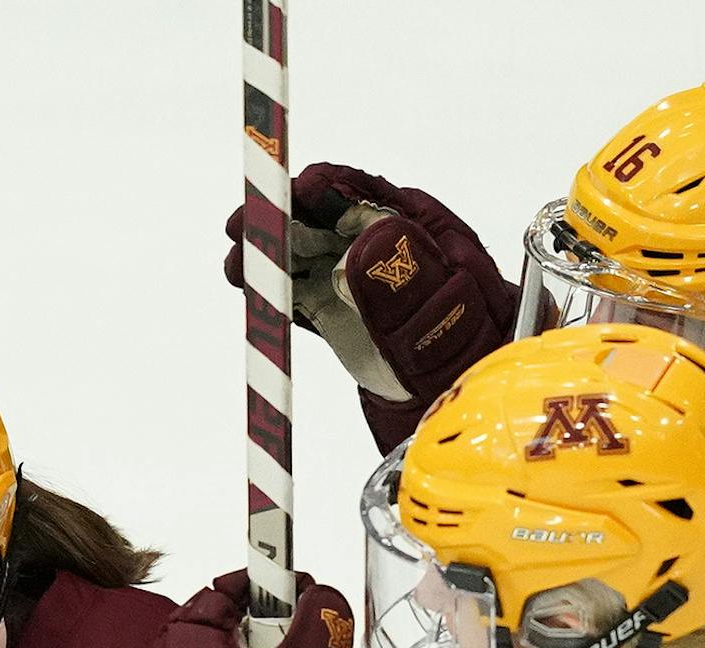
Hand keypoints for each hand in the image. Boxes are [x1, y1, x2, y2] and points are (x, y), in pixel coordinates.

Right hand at [223, 163, 516, 449]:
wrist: (457, 403)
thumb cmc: (465, 356)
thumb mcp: (444, 319)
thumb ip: (407, 282)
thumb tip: (366, 241)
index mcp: (421, 231)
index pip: (366, 195)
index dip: (323, 188)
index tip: (287, 196)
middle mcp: (385, 247)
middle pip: (326, 219)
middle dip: (282, 221)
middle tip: (243, 232)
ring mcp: (358, 279)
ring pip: (307, 253)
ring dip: (271, 254)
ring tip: (238, 266)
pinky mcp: (338, 310)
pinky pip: (301, 289)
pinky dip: (275, 288)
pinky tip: (253, 289)